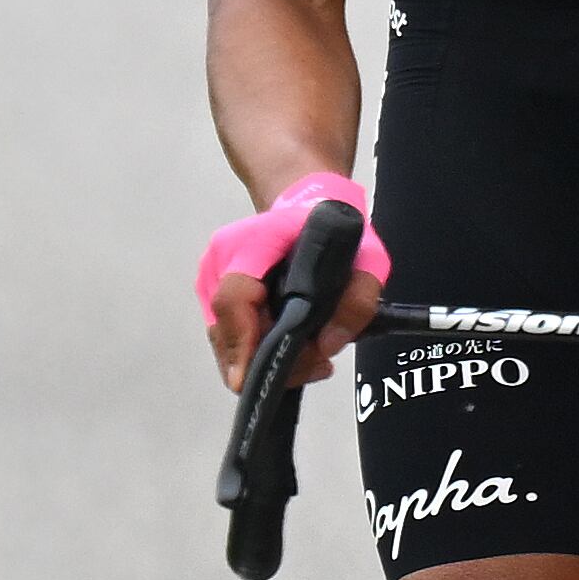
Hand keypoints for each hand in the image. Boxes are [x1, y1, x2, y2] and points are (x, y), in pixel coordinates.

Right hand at [198, 172, 390, 390]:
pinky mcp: (211, 296)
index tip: (258, 374)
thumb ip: (358, 299)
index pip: (234, 296)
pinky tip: (297, 351)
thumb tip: (329, 344)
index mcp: (251, 242)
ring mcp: (210, 280)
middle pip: (226, 330)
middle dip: (269, 360)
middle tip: (318, 365)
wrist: (305, 205)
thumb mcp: (368, 257)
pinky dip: (258, 351)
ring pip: (225, 340)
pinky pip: (229, 335)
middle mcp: (219, 262)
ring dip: (266, 359)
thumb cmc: (334, 228)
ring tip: (314, 358)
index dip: (242, 339)